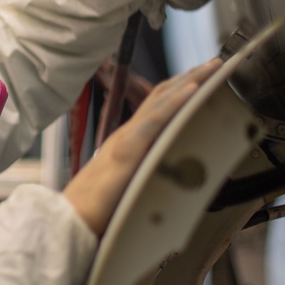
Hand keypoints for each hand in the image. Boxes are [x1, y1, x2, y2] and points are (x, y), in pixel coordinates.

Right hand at [63, 58, 221, 236]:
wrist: (68, 222)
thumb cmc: (93, 213)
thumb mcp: (127, 190)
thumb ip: (145, 180)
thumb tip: (168, 184)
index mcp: (128, 143)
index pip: (157, 108)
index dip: (179, 90)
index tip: (202, 78)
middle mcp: (127, 135)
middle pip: (162, 96)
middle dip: (191, 77)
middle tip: (216, 63)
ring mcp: (127, 140)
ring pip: (162, 100)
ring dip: (191, 80)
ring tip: (213, 66)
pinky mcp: (128, 150)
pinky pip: (156, 120)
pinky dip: (176, 102)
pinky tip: (195, 88)